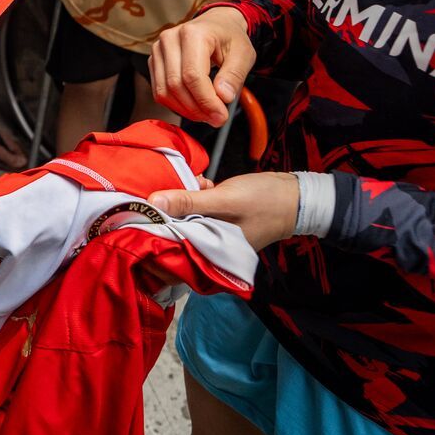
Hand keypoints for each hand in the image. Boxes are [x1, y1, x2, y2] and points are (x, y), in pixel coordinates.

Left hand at [148, 171, 300, 251]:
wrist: (297, 196)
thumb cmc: (265, 202)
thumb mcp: (223, 200)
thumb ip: (189, 202)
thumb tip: (152, 203)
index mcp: (212, 252)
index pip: (173, 246)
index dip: (154, 231)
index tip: (137, 213)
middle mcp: (212, 247)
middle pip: (177, 231)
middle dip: (167, 213)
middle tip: (156, 191)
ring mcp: (217, 232)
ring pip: (188, 217)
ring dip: (183, 200)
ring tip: (183, 183)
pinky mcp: (221, 218)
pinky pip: (200, 209)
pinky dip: (197, 196)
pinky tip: (200, 182)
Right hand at [150, 5, 255, 126]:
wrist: (216, 25)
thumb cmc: (230, 38)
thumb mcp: (243, 54)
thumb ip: (234, 75)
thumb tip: (223, 97)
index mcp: (193, 34)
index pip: (192, 76)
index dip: (206, 101)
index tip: (221, 116)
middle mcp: (170, 39)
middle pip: (176, 85)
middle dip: (197, 108)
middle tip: (216, 118)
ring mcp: (158, 50)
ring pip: (164, 91)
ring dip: (186, 110)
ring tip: (206, 114)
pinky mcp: (154, 61)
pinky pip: (159, 91)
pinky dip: (176, 105)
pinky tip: (194, 107)